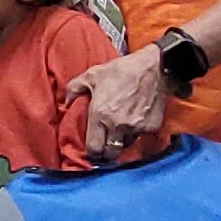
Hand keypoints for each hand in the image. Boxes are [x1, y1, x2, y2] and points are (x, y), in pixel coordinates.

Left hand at [66, 47, 172, 162]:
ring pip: (125, 145)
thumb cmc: (122, 70)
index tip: (93, 147)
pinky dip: (136, 131)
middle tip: (105, 144)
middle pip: (110, 153)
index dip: (92, 151)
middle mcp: (117, 125)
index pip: (94, 148)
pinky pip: (140, 136)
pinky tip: (134, 119)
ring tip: (119, 129)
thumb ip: (74, 89)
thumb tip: (66, 102)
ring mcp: (136, 127)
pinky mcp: (151, 127)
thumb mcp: (92, 75)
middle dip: (106, 152)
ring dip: (121, 141)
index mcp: (100, 115)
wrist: (154, 67)